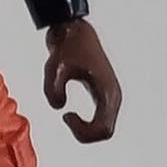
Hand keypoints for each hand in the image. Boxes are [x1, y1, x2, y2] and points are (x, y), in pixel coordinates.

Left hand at [44, 19, 120, 142]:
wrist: (74, 32)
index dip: (82, 131)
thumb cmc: (67, 47)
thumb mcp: (54, 67)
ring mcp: (110, 97)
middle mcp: (113, 97)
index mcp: (107, 91)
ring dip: (84, 130)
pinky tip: (69, 114)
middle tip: (66, 117)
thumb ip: (53, 88)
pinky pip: (100, 122)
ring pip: (104, 130)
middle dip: (83, 133)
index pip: (103, 130)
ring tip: (68, 116)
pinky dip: (85, 125)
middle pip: (106, 133)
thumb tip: (61, 107)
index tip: (66, 115)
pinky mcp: (103, 96)